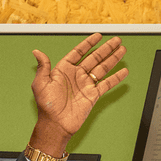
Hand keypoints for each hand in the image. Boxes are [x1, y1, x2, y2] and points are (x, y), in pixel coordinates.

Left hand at [28, 34, 128, 154]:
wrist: (56, 125)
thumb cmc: (47, 106)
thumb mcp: (41, 84)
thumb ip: (43, 67)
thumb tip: (37, 52)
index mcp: (64, 70)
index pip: (78, 52)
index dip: (88, 44)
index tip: (98, 36)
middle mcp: (76, 76)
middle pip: (94, 58)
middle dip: (106, 49)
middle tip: (116, 40)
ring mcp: (86, 85)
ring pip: (102, 68)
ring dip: (113, 59)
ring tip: (122, 50)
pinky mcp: (93, 95)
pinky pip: (106, 84)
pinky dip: (116, 78)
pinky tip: (124, 71)